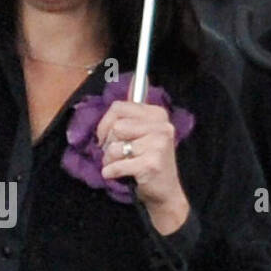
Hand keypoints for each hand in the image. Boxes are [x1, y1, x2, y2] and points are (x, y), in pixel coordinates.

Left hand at [96, 94, 189, 233]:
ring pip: (114, 146)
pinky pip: (116, 165)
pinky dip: (111, 173)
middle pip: (115, 126)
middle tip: (116, 155)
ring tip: (120, 166)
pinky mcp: (150, 163)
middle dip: (108, 144)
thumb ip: (136, 109)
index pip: (119, 107)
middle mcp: (161, 126)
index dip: (105, 124)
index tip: (106, 137)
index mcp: (158, 114)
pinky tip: (120, 176)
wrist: (165, 193)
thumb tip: (135, 78)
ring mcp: (157, 145)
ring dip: (109, 160)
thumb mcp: (145, 132)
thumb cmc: (149, 162)